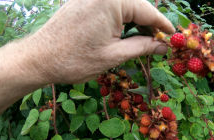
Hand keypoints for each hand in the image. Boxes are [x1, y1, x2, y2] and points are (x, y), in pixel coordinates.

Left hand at [31, 0, 174, 83]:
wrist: (39, 59)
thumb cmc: (75, 59)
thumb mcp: (114, 55)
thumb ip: (143, 47)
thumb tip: (163, 46)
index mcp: (112, 1)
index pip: (148, 11)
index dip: (163, 25)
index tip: (174, 36)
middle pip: (137, 7)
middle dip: (150, 25)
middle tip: (159, 43)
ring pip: (125, 7)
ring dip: (136, 23)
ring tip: (144, 42)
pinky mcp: (84, 1)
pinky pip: (111, 7)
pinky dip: (122, 20)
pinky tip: (126, 34)